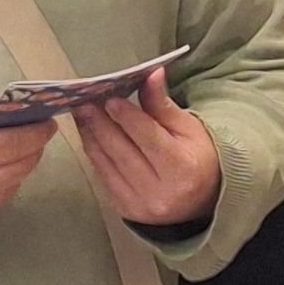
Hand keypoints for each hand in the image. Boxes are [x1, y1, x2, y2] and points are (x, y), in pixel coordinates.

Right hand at [0, 96, 50, 234]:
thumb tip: (19, 115)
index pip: (12, 144)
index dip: (35, 134)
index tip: (48, 124)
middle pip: (19, 167)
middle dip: (34, 149)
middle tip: (38, 135)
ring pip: (14, 184)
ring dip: (22, 166)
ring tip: (18, 150)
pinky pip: (2, 199)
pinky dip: (7, 182)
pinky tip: (0, 169)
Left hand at [70, 69, 224, 228]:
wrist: (202, 202)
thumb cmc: (196, 157)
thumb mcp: (188, 128)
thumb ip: (162, 104)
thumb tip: (151, 74)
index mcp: (181, 168)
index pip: (148, 137)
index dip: (127, 116)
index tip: (109, 98)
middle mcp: (159, 191)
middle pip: (121, 151)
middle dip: (99, 124)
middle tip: (83, 102)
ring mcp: (140, 204)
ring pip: (106, 164)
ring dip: (90, 136)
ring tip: (81, 114)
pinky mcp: (125, 210)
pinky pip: (103, 177)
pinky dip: (95, 154)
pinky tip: (89, 135)